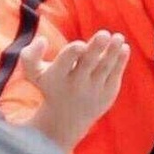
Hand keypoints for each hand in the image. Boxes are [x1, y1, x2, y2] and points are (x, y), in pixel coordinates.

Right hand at [21, 30, 129, 151]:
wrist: (66, 120)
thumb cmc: (51, 86)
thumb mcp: (34, 74)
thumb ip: (29, 56)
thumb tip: (42, 40)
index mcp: (57, 77)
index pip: (65, 63)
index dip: (73, 53)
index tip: (80, 45)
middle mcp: (76, 84)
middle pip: (88, 63)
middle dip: (96, 48)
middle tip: (105, 34)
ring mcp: (94, 90)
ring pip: (105, 67)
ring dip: (113, 51)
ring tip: (118, 37)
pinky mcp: (108, 93)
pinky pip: (115, 74)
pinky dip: (120, 60)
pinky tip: (124, 47)